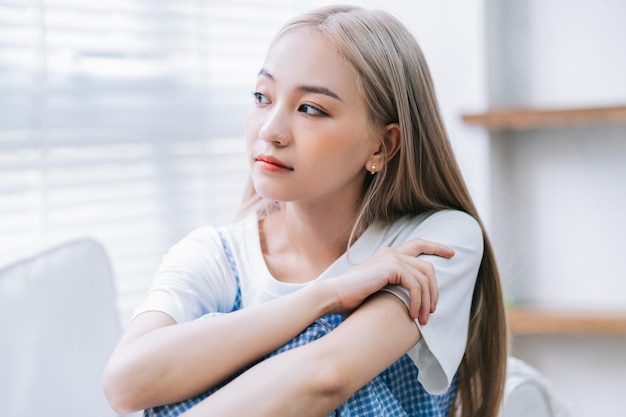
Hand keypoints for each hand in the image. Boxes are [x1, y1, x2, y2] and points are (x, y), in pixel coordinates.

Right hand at [321, 238, 453, 324]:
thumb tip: (411, 301)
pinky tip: (412, 314)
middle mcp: (391, 252)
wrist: (333, 295)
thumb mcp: (377, 290)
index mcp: (387, 254)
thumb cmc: (351, 298)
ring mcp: (392, 257)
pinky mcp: (391, 267)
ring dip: (427, 301)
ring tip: (423, 319)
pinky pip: (416, 285)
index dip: (437, 247)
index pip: (418, 244)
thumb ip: (393, 287)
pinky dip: (418, 301)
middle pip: (427, 265)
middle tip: (434, 310)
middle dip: (436, 288)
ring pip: (425, 278)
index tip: (452, 253)